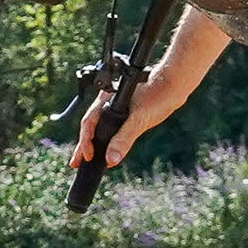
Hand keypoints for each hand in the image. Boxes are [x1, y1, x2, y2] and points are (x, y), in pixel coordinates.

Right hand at [67, 7, 231, 169]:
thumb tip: (111, 159)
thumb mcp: (140, 120)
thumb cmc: (158, 96)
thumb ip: (124, 139)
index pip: (88, 124)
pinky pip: (109, 126)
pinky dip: (104, 138)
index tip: (86, 157)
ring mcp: (116, 106)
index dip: (85, 142)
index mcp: (106, 101)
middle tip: (75, 163)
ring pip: (99, 126)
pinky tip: (104, 147)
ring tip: (84, 158)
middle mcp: (108, 103)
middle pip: (90, 126)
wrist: (173, 84)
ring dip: (92, 143)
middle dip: (82, 146)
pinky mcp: (125, 111)